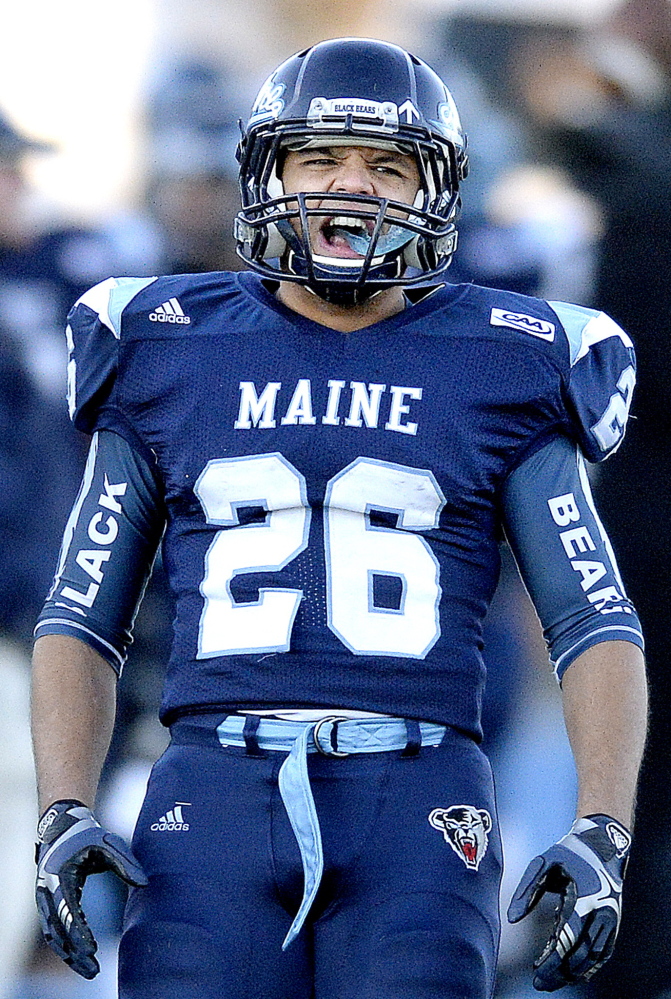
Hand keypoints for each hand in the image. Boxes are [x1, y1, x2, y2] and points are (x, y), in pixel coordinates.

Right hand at [35, 799, 147, 978]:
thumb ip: (125, 863)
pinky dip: (63, 945)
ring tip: (89, 969)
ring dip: (68, 954)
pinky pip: (52, 929)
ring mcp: (44, 898)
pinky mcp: (47, 903)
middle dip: (74, 952)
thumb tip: (145, 883)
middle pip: (58, 929)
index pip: (68, 910)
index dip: (78, 932)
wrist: (62, 827)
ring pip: (53, 934)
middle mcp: (48, 890)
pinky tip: (78, 957)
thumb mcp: (108, 844)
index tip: (91, 949)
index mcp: (61, 875)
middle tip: (94, 969)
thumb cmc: (87, 835)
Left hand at [507, 813, 630, 991]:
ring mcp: (610, 919)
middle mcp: (601, 911)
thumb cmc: (568, 854)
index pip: (568, 936)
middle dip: (561, 971)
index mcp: (583, 897)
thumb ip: (526, 890)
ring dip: (575, 973)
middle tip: (541, 984)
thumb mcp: (543, 863)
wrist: (603, 844)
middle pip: (582, 952)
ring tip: (554, 982)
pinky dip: (591, 966)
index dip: (553, 958)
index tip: (537, 972)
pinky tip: (576, 974)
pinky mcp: (613, 922)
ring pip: (594, 956)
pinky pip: (605, 951)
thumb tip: (512, 918)